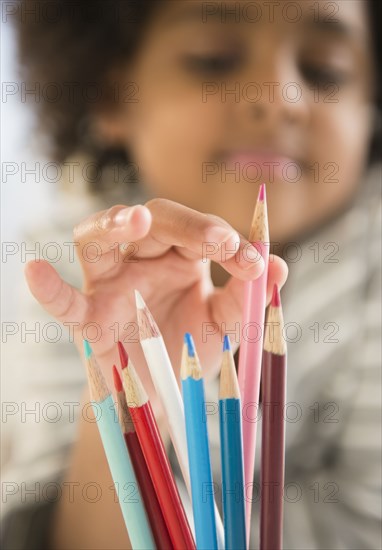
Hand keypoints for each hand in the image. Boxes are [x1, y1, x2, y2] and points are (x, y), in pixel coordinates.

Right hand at [25, 198, 287, 409]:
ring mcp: (109, 286)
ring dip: (115, 224)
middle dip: (188, 225)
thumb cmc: (191, 349)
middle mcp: (141, 261)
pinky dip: (49, 289)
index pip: (199, 231)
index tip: (254, 263)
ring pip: (98, 239)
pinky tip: (35, 271)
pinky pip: (64, 303)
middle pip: (153, 220)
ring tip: (138, 219)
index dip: (226, 240)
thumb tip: (279, 266)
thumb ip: (247, 296)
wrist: (164, 396)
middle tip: (220, 241)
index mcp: (179, 256)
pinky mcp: (88, 320)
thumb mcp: (226, 324)